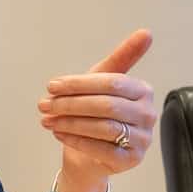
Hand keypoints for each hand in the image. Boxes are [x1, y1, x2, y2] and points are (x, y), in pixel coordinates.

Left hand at [38, 28, 155, 191]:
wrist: (91, 155)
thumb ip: (120, 58)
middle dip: (70, 104)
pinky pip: (101, 148)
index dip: (79, 84)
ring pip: (103, 127)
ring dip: (70, 122)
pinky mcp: (131, 160)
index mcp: (143, 90)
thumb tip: (146, 32)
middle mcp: (148, 115)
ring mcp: (142, 139)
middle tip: (44, 104)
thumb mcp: (101, 83)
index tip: (52, 86)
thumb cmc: (96, 113)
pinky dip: (76, 140)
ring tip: (47, 119)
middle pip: (106, 105)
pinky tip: (59, 134)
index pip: (111, 83)